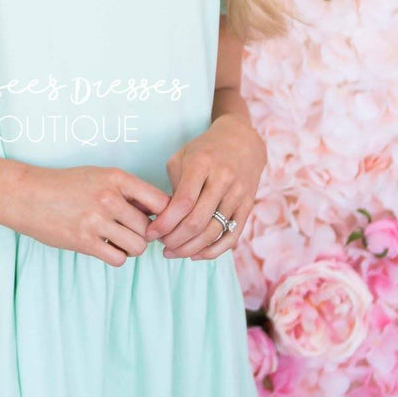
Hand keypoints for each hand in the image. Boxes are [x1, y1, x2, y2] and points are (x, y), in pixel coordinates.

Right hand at [10, 164, 171, 266]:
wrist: (27, 195)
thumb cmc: (64, 185)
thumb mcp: (98, 176)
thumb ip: (126, 191)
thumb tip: (156, 213)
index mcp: (117, 178)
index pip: (160, 201)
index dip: (165, 215)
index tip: (158, 221)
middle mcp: (109, 197)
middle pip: (149, 228)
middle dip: (145, 234)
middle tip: (131, 233)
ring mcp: (96, 220)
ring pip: (137, 246)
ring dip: (132, 248)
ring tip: (119, 241)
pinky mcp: (84, 241)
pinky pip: (118, 258)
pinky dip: (117, 257)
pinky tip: (106, 247)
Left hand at [144, 115, 266, 259]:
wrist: (242, 142)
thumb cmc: (204, 150)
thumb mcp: (183, 157)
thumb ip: (173, 186)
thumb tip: (163, 220)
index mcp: (202, 164)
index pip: (183, 202)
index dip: (165, 223)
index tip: (150, 233)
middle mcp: (223, 179)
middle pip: (197, 221)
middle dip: (174, 239)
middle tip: (161, 245)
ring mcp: (238, 194)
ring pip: (213, 232)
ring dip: (190, 248)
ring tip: (172, 252)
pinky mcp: (248, 206)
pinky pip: (231, 236)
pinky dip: (212, 251)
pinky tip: (195, 254)